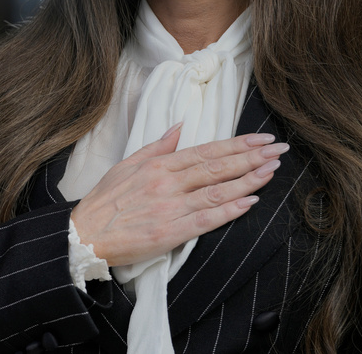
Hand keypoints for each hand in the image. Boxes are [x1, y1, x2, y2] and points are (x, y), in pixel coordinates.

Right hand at [70, 125, 287, 266]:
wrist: (83, 235)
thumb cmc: (104, 202)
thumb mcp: (127, 164)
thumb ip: (158, 146)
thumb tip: (179, 126)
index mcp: (160, 165)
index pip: (207, 151)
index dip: (237, 144)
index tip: (261, 139)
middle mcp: (168, 183)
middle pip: (217, 167)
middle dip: (251, 157)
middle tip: (278, 150)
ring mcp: (170, 207)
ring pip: (216, 191)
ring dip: (248, 180)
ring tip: (271, 171)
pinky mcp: (169, 233)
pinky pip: (205, 220)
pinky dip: (228, 210)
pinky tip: (249, 202)